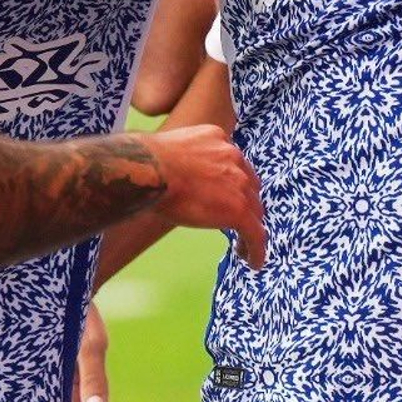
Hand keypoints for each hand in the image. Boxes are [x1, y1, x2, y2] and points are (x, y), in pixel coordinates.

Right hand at [149, 123, 266, 266]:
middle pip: (249, 186)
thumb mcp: (167, 152)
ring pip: (254, 211)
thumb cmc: (145, 161)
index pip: (233, 163)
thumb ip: (178, 161)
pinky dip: (256, 249)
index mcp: (216, 139)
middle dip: (245, 203)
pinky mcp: (239, 210)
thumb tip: (161, 173)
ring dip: (250, 227)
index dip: (233, 182)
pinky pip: (255, 234)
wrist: (149, 169)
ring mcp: (239, 183)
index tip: (226, 195)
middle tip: (237, 221)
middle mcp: (233, 157)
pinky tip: (253, 262)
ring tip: (244, 246)